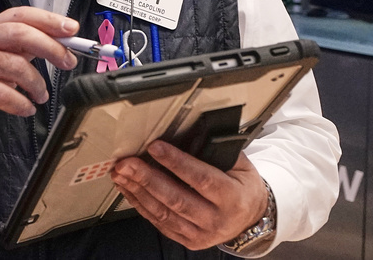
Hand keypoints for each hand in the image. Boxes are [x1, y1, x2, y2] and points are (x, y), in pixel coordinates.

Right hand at [0, 7, 78, 157]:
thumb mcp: (1, 56)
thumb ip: (27, 47)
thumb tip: (64, 44)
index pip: (21, 15)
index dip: (48, 20)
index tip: (71, 28)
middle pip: (19, 34)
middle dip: (50, 46)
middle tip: (68, 61)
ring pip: (15, 66)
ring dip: (36, 84)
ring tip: (40, 96)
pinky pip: (4, 93)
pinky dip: (21, 103)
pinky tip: (26, 108)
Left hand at [111, 141, 267, 249]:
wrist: (250, 219)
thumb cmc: (242, 187)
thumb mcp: (240, 165)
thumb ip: (216, 151)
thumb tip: (187, 131)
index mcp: (232, 197)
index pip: (200, 178)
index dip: (176, 162)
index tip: (155, 147)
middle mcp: (216, 219)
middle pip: (176, 198)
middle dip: (147, 178)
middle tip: (127, 163)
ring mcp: (201, 233)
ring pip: (164, 213)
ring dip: (138, 191)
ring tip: (121, 174)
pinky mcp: (188, 240)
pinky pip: (159, 223)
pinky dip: (141, 205)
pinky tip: (129, 190)